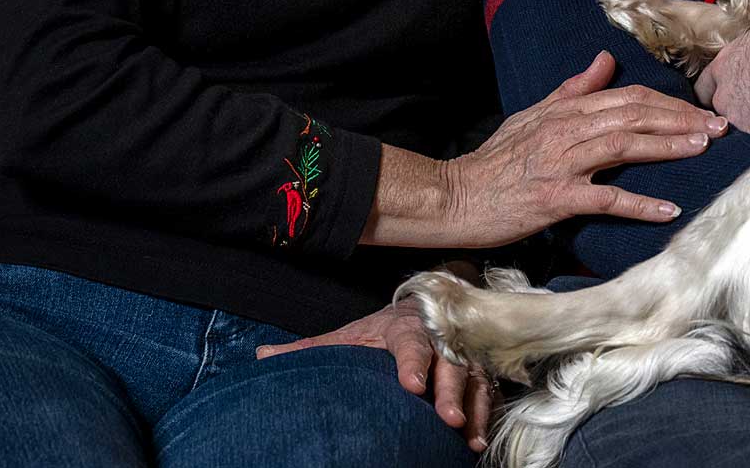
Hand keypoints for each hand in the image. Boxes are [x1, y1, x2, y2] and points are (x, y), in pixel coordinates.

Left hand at [257, 292, 494, 452]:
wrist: (430, 306)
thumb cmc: (382, 329)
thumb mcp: (348, 334)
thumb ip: (311, 349)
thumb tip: (262, 357)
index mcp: (405, 327)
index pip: (410, 343)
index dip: (412, 364)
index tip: (411, 386)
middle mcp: (440, 339)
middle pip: (449, 364)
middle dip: (449, 392)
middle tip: (448, 419)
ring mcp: (464, 355)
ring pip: (474, 380)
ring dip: (474, 409)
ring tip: (469, 439)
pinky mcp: (478, 372)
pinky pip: (487, 393)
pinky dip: (486, 417)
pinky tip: (478, 442)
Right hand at [436, 51, 725, 247]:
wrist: (454, 197)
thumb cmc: (495, 162)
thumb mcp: (532, 116)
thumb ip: (572, 90)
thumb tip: (604, 59)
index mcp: (565, 112)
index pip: (627, 97)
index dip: (668, 102)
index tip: (700, 110)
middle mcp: (567, 131)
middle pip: (634, 115)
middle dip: (681, 119)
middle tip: (720, 127)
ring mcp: (562, 164)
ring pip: (624, 146)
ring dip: (667, 146)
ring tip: (703, 148)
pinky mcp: (555, 199)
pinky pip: (604, 198)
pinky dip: (638, 203)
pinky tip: (668, 209)